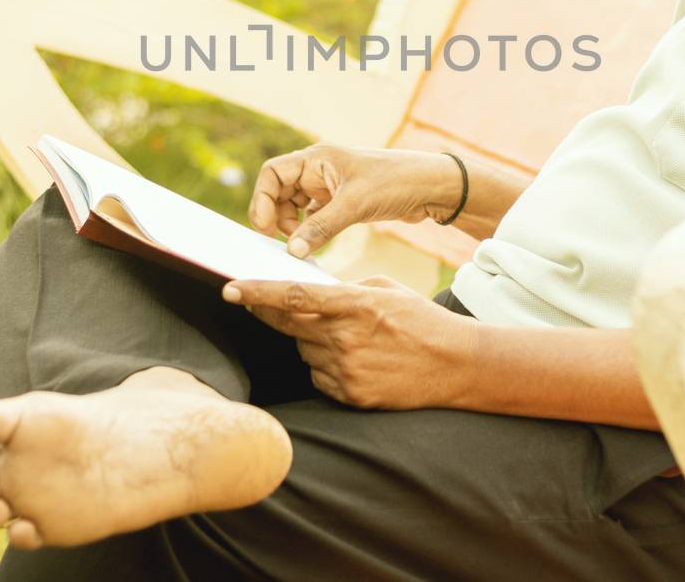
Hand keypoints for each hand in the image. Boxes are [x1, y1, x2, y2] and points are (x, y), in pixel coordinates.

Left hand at [223, 276, 474, 409]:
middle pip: (289, 326)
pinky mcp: (350, 395)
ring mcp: (346, 370)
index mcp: (354, 304)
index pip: (293, 297)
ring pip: (304, 352)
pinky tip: (357, 362)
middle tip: (262, 306)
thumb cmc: (419, 319)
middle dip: (276, 315)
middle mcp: (345, 338)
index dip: (257, 294)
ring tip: (351, 340)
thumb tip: (306, 292)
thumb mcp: (384, 289)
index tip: (229, 289)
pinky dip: (327, 368)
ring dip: (314, 343)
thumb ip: (343, 289)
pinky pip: (319, 377)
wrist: (455, 365)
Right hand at [247, 144, 463, 257]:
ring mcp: (329, 187)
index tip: (265, 228)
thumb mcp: (354, 205)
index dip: (261, 199)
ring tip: (301, 247)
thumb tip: (292, 251)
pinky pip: (313, 218)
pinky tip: (313, 249)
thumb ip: (320, 228)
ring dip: (292, 227)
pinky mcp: (341, 203)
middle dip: (276, 217)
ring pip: (294, 207)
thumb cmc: (395, 182)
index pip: (272, 173)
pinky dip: (309, 232)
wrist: (432, 188)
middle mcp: (319, 170)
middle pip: (279, 192)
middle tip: (285, 243)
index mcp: (317, 158)